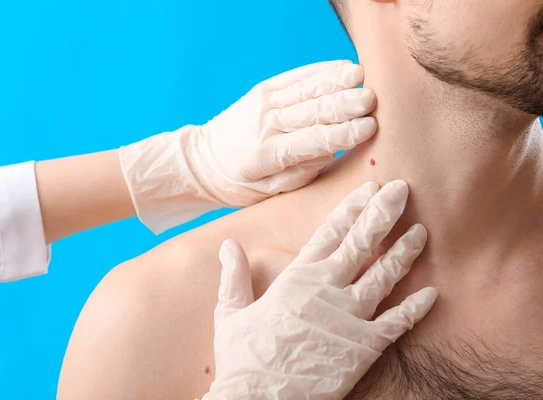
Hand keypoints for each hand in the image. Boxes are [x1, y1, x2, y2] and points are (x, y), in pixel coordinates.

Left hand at [191, 60, 376, 206]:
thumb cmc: (242, 183)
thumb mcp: (271, 189)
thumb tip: (335, 147)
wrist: (203, 161)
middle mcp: (266, 124)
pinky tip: (343, 68)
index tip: (370, 127)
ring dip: (337, 82)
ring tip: (363, 77)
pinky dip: (322, 71)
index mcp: (268, 154)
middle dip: (346, 104)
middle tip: (373, 100)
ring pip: (307, 88)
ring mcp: (264, 102)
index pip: (313, 140)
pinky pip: (297, 76)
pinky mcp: (263, 89)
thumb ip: (303, 169)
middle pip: (313, 110)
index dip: (344, 133)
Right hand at [203, 180, 437, 399]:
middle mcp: (327, 290)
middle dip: (383, 213)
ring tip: (422, 231)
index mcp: (297, 279)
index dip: (351, 208)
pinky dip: (416, 307)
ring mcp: (349, 318)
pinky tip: (432, 293)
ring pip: (385, 276)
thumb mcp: (230, 312)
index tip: (368, 188)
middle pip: (362, 243)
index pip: (330, 233)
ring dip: (405, 252)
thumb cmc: (243, 358)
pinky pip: (398, 323)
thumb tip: (227, 245)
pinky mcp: (365, 348)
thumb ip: (233, 276)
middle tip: (402, 189)